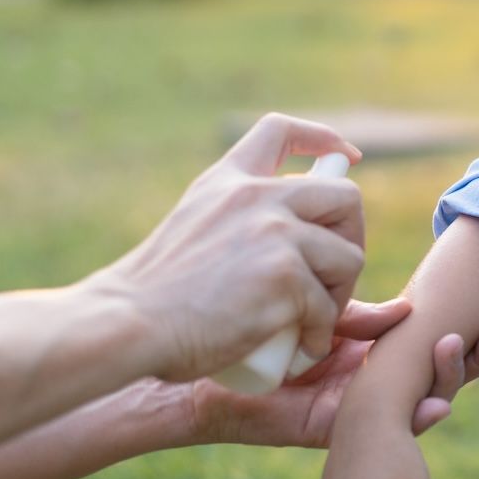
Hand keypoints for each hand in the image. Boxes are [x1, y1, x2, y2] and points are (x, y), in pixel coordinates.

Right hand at [92, 113, 365, 382]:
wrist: (125, 325)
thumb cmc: (154, 298)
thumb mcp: (193, 231)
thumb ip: (236, 223)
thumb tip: (291, 240)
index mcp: (227, 182)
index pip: (281, 130)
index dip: (323, 139)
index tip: (346, 156)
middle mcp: (255, 197)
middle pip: (345, 195)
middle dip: (352, 236)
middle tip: (334, 276)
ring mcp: (274, 233)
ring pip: (349, 257)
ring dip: (340, 294)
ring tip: (313, 320)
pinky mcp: (285, 276)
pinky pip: (329, 308)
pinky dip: (320, 335)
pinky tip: (301, 348)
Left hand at [187, 299, 478, 447]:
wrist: (212, 378)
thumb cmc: (265, 340)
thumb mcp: (327, 316)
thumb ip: (368, 316)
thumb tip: (413, 308)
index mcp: (385, 353)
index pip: (444, 340)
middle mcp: (387, 383)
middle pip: (451, 371)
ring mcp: (373, 410)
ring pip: (433, 399)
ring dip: (459, 375)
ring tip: (477, 344)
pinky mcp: (349, 434)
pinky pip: (396, 433)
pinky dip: (422, 418)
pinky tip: (440, 405)